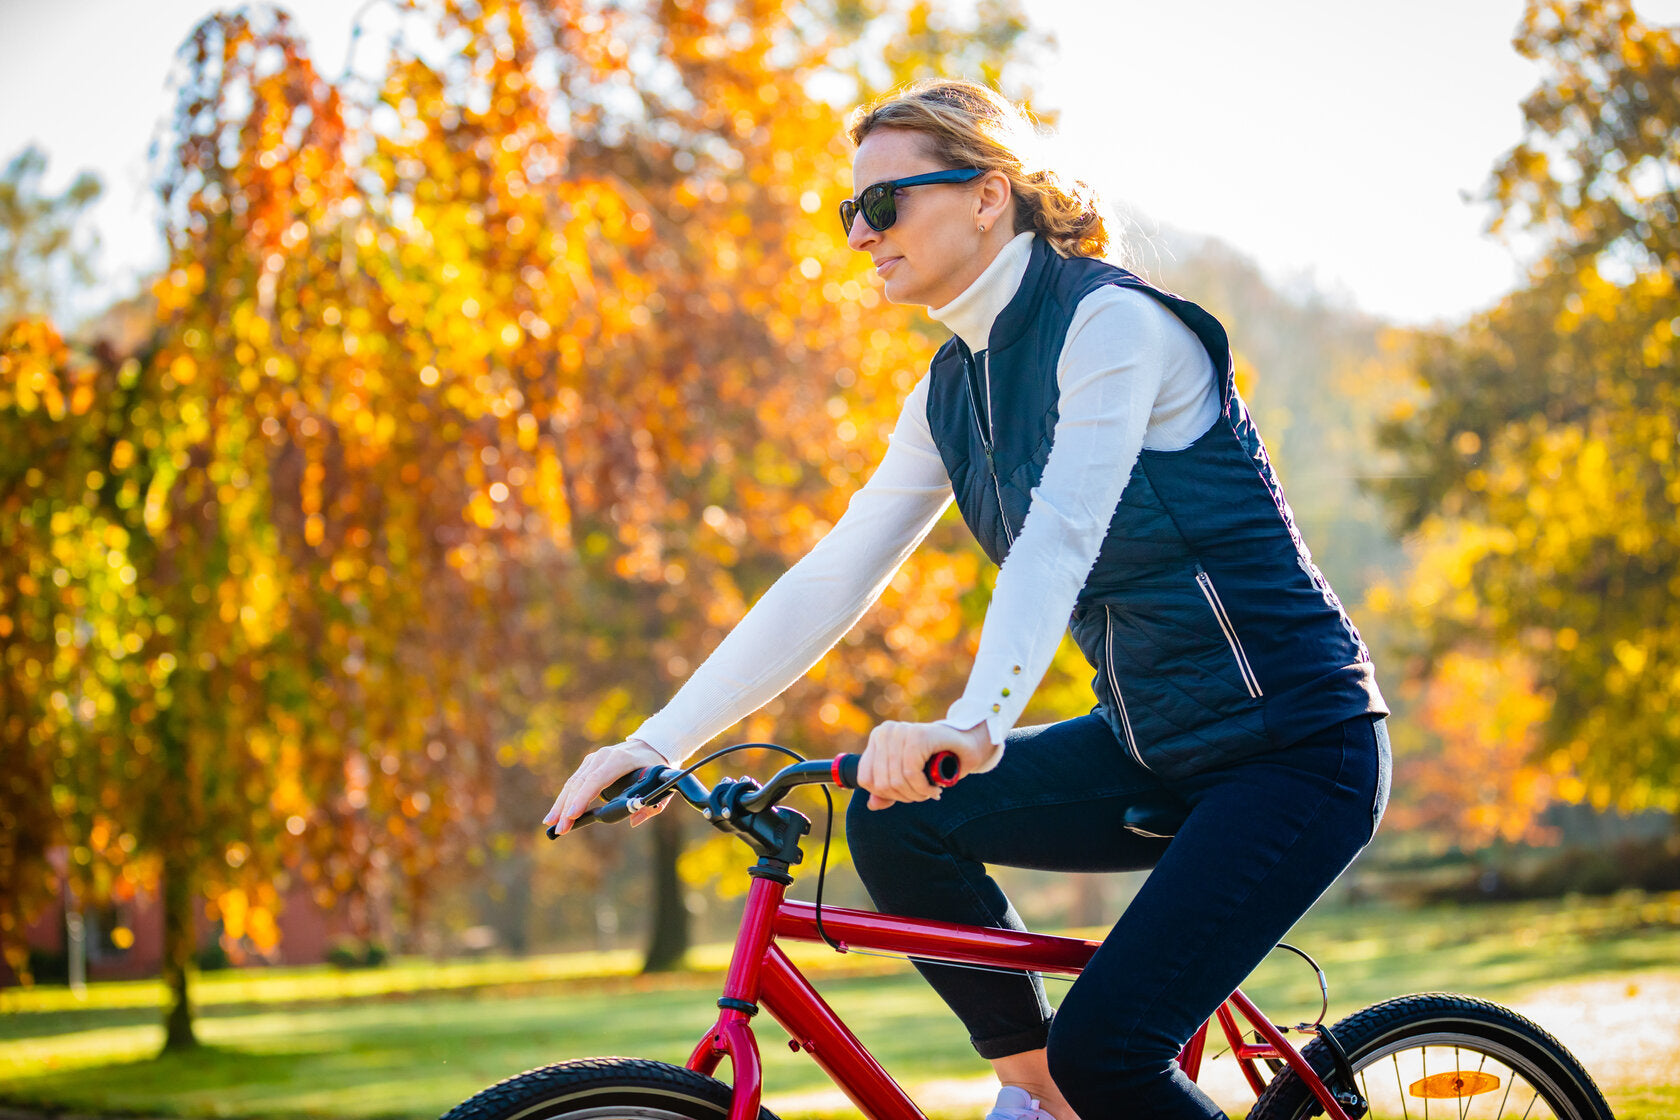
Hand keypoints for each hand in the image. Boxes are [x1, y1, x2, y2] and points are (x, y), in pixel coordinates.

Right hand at [543, 739, 669, 834]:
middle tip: (559, 829)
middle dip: (567, 807)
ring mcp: (594, 759)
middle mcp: (603, 756)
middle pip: (580, 783)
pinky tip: (558, 812)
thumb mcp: (662, 785)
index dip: (583, 798)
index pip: (597, 779)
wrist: (651, 745)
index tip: (573, 815)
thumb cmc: (656, 768)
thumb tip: (633, 821)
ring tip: (551, 824)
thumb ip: (652, 805)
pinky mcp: (589, 763)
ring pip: (573, 782)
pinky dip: (565, 798)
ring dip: (561, 804)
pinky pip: (574, 781)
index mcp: (620, 760)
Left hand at [857, 720, 993, 809]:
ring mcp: (901, 731)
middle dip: (903, 796)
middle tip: (921, 795)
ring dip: (916, 794)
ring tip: (928, 793)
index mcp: (878, 738)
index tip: (905, 794)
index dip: (886, 795)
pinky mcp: (917, 736)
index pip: (866, 779)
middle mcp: (886, 731)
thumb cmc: (935, 760)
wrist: (966, 745)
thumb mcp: (906, 777)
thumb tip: (872, 805)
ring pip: (896, 780)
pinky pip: (911, 773)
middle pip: (881, 783)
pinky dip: (923, 788)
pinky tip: (934, 789)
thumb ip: (887, 790)